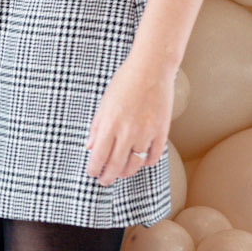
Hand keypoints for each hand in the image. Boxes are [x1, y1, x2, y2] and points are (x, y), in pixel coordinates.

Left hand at [85, 53, 173, 186]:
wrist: (151, 69)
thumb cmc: (125, 82)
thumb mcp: (104, 103)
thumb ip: (96, 127)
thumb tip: (89, 147)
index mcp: (109, 124)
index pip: (99, 156)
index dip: (94, 169)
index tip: (92, 173)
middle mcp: (127, 132)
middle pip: (116, 165)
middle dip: (108, 176)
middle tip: (104, 181)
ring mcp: (146, 133)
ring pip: (135, 164)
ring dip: (126, 172)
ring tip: (121, 173)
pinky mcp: (162, 132)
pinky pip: (154, 156)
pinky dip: (147, 162)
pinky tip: (141, 162)